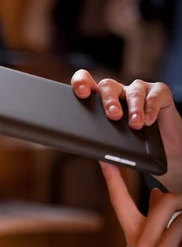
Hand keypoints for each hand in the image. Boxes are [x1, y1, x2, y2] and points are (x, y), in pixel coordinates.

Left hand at [70, 70, 181, 192]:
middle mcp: (119, 93)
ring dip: (134, 108)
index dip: (81, 83)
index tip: (82, 93)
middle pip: (108, 86)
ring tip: (135, 124)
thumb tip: (103, 163)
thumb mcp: (118, 155)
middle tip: (113, 116)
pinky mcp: (159, 93)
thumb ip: (108, 157)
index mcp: (101, 104)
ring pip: (133, 91)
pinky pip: (154, 94)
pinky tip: (149, 120)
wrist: (164, 151)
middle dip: (109, 100)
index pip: (86, 83)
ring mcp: (139, 91)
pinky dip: (151, 107)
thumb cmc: (136, 149)